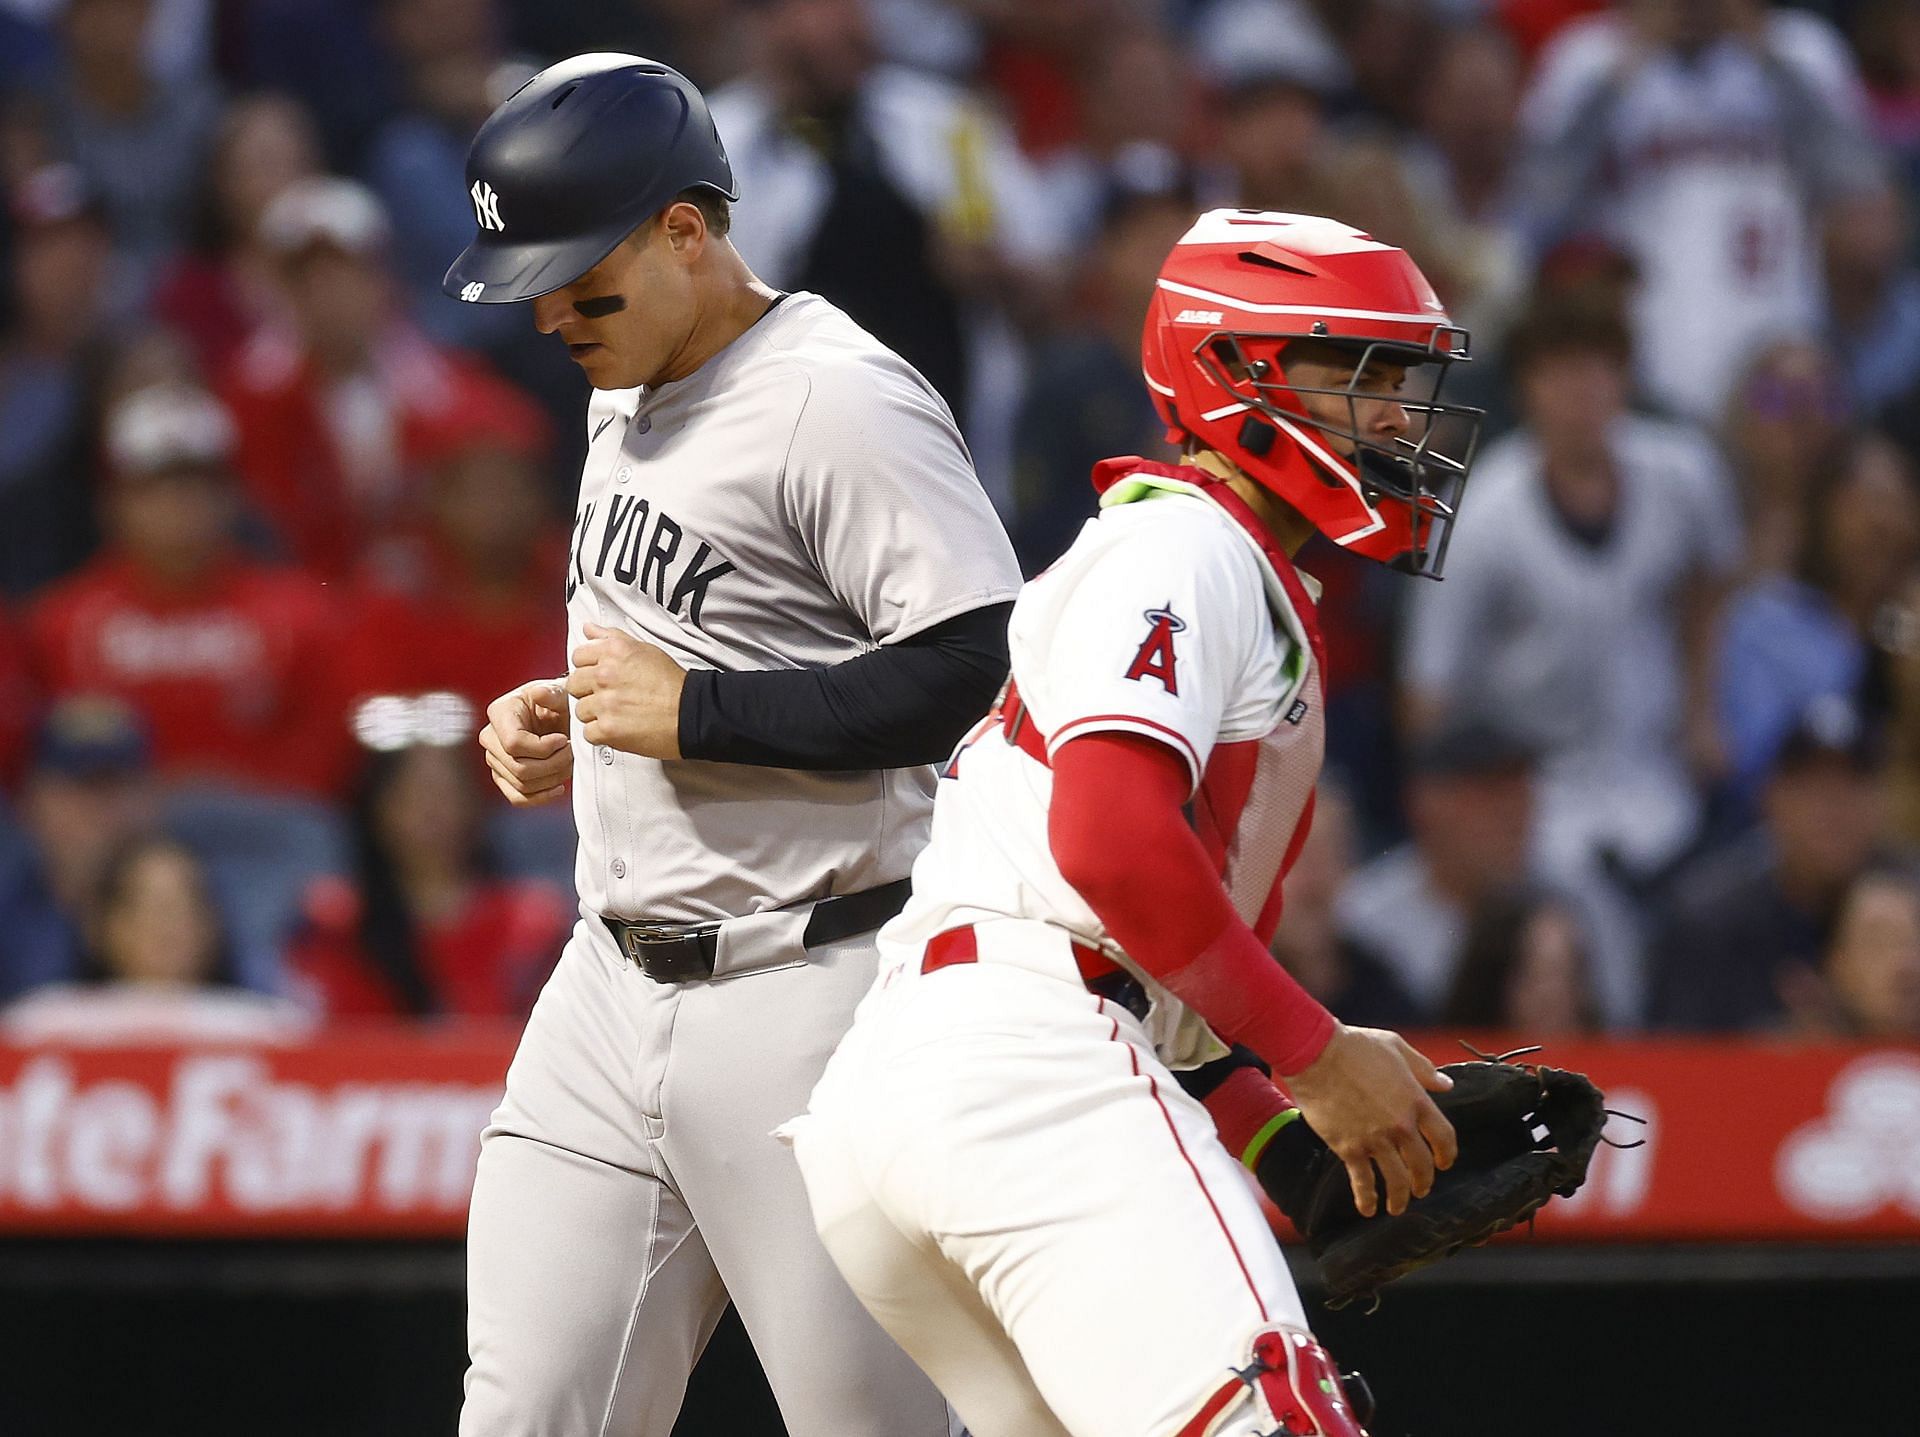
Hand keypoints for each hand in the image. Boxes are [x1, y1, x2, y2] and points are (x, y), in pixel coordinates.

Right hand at [479, 680, 572, 806]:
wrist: (556, 714)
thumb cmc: (555, 701)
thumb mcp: (557, 692)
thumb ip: (551, 693)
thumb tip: (541, 694)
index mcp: (500, 713)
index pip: (514, 743)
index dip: (543, 747)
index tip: (563, 740)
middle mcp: (491, 737)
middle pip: (519, 768)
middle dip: (553, 764)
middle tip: (571, 752)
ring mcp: (495, 760)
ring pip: (522, 785)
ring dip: (552, 779)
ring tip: (568, 763)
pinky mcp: (504, 777)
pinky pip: (518, 798)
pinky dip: (541, 797)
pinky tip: (558, 787)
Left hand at [566, 623, 686, 757]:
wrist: (691, 713)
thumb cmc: (672, 684)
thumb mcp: (644, 649)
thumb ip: (611, 637)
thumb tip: (589, 630)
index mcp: (613, 652)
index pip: (577, 657)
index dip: (588, 668)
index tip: (599, 676)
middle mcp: (605, 675)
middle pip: (574, 685)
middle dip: (589, 692)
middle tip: (609, 697)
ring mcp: (604, 703)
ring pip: (580, 711)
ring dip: (595, 715)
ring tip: (618, 713)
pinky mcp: (607, 729)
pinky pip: (588, 733)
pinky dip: (601, 734)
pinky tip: (619, 728)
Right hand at [1281, 1025, 1457, 1218]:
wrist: (1316, 1054)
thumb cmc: (1355, 1045)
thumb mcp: (1396, 1048)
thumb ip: (1423, 1069)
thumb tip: (1446, 1084)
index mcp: (1416, 1101)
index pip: (1444, 1137)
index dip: (1447, 1154)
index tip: (1444, 1162)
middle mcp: (1400, 1125)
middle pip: (1422, 1165)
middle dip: (1424, 1181)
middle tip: (1421, 1188)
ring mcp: (1375, 1139)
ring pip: (1397, 1180)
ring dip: (1400, 1198)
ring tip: (1397, 1206)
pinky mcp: (1349, 1148)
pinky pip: (1363, 1181)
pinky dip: (1366, 1199)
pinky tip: (1368, 1209)